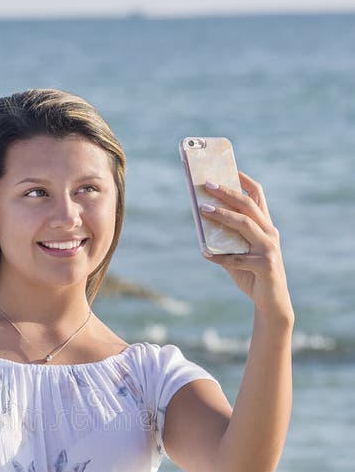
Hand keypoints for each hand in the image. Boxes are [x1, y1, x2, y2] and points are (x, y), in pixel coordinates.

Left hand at [200, 172, 293, 324]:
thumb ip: (225, 241)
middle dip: (227, 192)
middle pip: (248, 206)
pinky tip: (205, 253)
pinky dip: (219, 256)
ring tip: (203, 209)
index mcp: (265, 226)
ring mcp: (269, 248)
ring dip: (222, 215)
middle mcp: (270, 233)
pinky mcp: (265, 265)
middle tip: (207, 184)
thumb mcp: (237, 254)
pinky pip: (237, 258)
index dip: (244, 181)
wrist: (270, 302)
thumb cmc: (252, 275)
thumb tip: (201, 226)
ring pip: (244, 225)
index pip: (257, 196)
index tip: (229, 168)